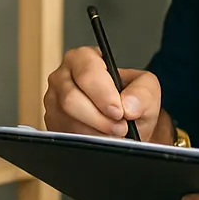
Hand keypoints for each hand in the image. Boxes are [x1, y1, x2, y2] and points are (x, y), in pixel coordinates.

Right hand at [42, 46, 165, 140]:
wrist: (124, 124)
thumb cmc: (130, 101)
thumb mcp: (147, 89)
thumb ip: (143, 92)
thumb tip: (128, 105)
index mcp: (83, 59)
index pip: (87, 72)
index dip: (103, 94)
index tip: (118, 111)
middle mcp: (63, 77)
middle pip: (71, 99)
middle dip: (99, 118)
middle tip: (120, 127)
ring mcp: (53, 101)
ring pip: (67, 120)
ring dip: (95, 132)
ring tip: (114, 133)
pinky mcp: (51, 122)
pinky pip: (64, 135)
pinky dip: (86, 141)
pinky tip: (100, 138)